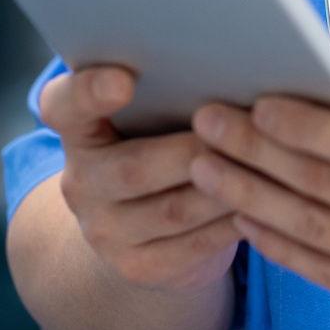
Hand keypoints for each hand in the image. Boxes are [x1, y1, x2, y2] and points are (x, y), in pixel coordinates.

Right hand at [42, 66, 242, 293]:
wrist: (139, 228)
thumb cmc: (158, 143)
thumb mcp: (148, 116)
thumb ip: (166, 89)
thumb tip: (226, 62)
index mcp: (77, 131)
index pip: (63, 106)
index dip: (88, 92)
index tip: (124, 80)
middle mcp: (80, 184)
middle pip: (133, 168)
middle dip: (192, 151)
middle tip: (241, 130)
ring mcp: (105, 232)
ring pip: (173, 211)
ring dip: (225, 187)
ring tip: (266, 164)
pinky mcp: (139, 267)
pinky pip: (194, 245)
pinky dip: (233, 223)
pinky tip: (264, 204)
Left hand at [188, 63, 329, 328]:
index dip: (299, 124)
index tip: (253, 102)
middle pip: (322, 186)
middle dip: (253, 152)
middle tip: (205, 124)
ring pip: (312, 232)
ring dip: (249, 198)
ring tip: (206, 168)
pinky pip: (326, 272)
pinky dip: (279, 246)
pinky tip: (245, 217)